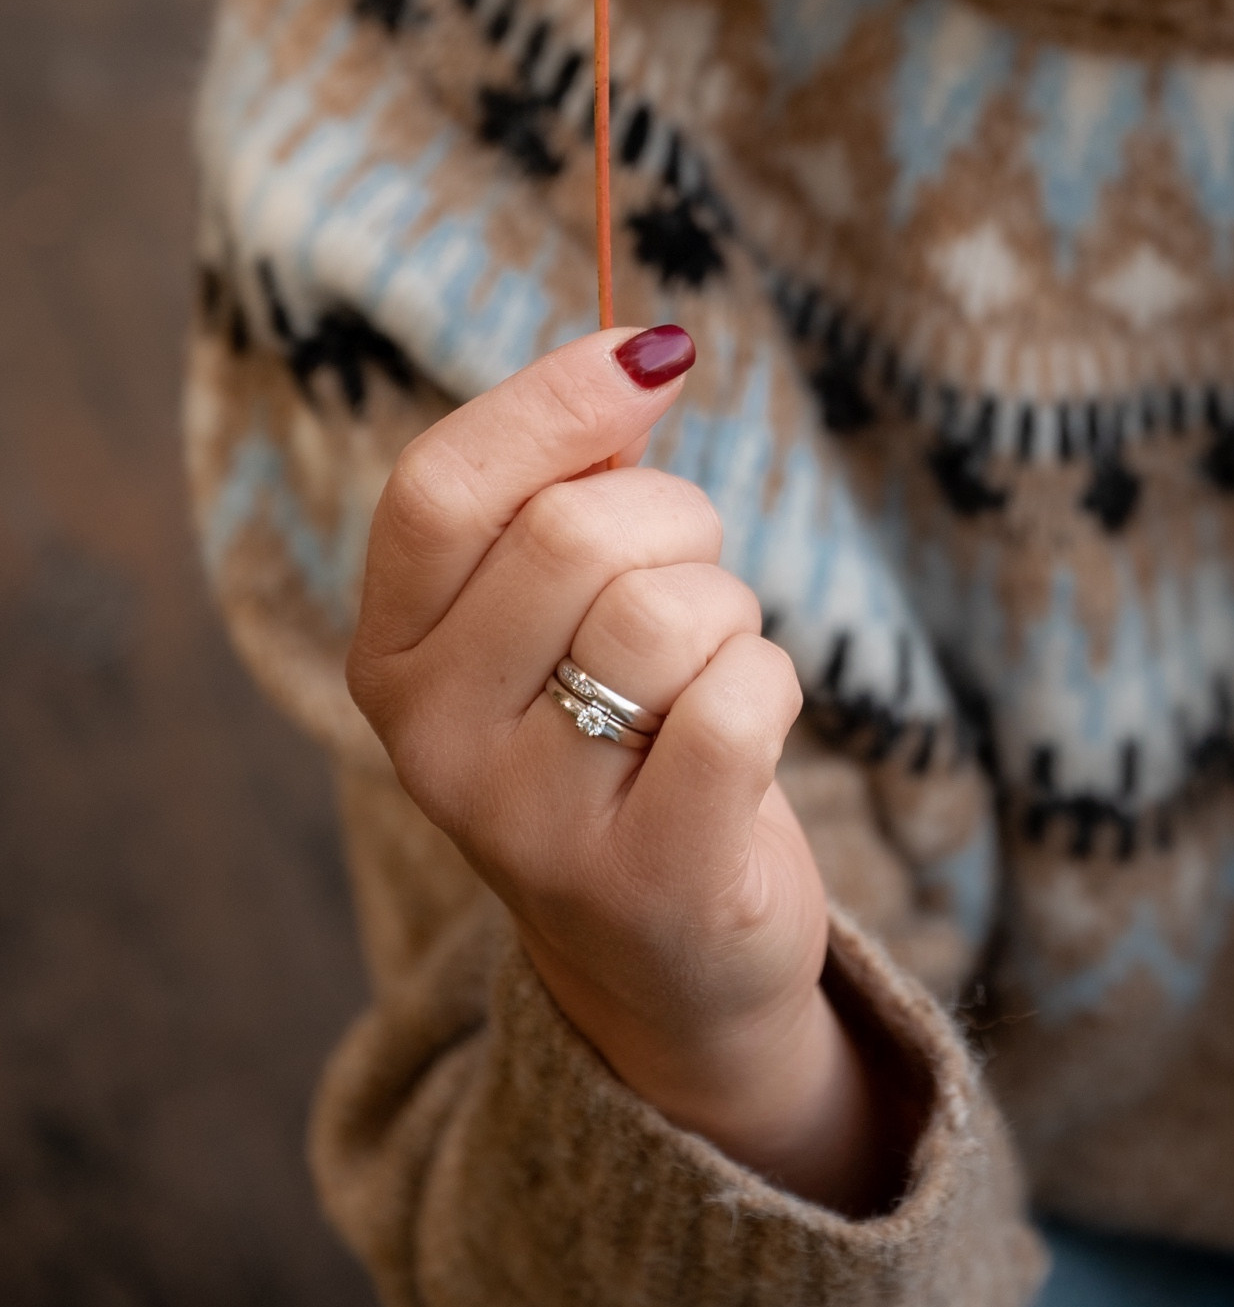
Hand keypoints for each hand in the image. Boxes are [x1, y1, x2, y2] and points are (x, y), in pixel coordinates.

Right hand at [347, 324, 898, 1210]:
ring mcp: (526, 822)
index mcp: (390, 651)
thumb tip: (645, 350)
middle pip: (574, 535)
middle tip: (690, 579)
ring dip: (728, 612)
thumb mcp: (563, 604)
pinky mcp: (642, 879)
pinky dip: (770, 686)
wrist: (665, 956)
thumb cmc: (619, 727)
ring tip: (705, 674)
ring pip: (667, 615)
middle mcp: (430, 740)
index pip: (439, 487)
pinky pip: (736, 701)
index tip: (653, 351)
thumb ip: (577, 479)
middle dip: (675, 522)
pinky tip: (742, 738)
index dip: (554, 398)